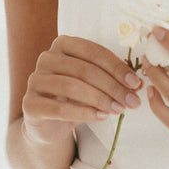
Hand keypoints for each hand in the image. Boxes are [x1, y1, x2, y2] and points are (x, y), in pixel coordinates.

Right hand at [22, 35, 142, 144]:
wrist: (49, 124)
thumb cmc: (76, 97)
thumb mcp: (95, 83)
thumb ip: (113, 79)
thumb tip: (138, 84)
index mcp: (63, 44)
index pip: (94, 52)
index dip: (117, 68)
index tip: (136, 83)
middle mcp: (46, 58)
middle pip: (85, 70)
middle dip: (112, 86)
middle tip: (132, 101)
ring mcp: (35, 80)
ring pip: (72, 87)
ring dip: (101, 99)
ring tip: (119, 110)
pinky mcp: (29, 104)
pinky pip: (60, 109)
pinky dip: (84, 113)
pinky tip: (102, 117)